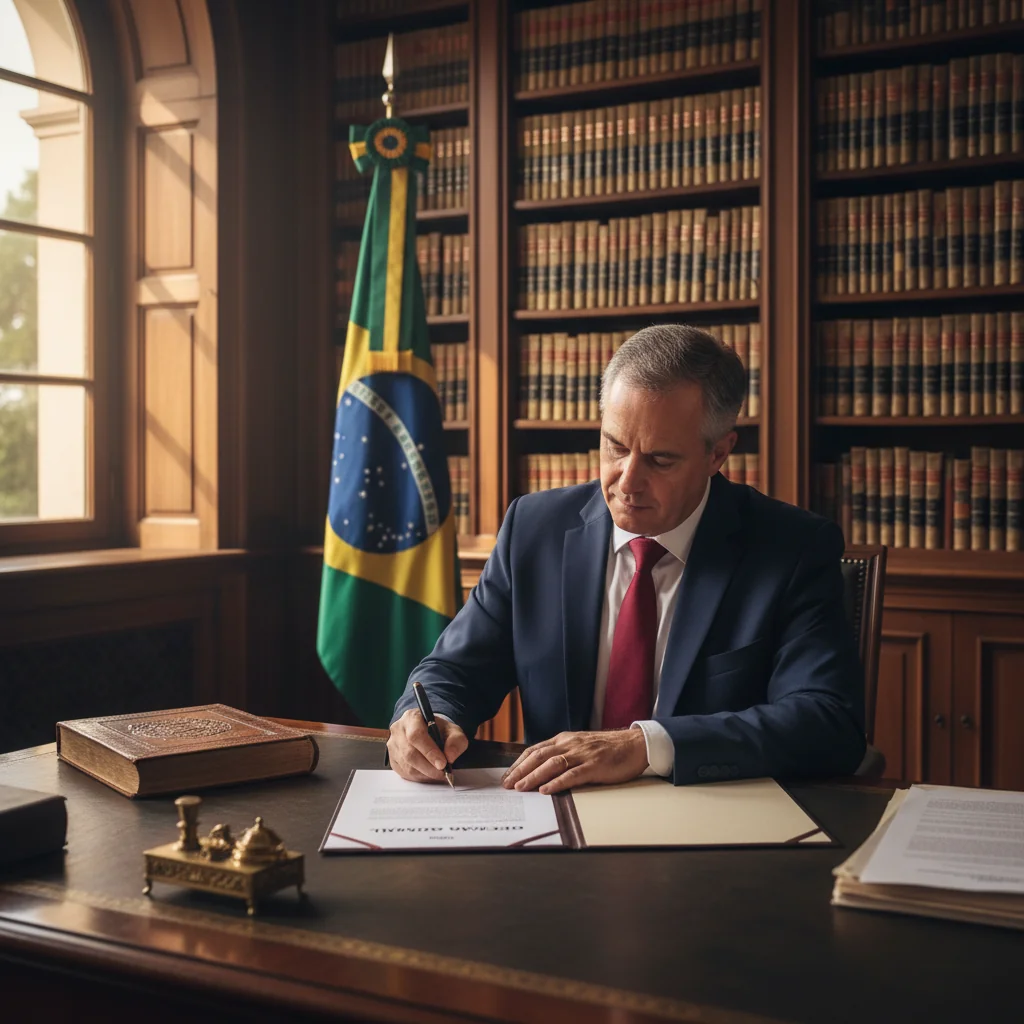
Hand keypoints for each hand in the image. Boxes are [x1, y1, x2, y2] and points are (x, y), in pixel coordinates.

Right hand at [387, 708, 468, 783]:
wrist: (429, 732)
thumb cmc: (439, 731)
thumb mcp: (453, 731)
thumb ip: (456, 741)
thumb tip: (450, 756)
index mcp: (412, 717)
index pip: (416, 735)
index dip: (429, 751)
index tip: (443, 763)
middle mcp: (398, 730)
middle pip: (410, 753)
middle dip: (429, 767)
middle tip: (443, 773)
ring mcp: (393, 745)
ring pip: (407, 766)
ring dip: (425, 774)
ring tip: (439, 774)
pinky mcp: (393, 759)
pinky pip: (405, 773)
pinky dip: (420, 777)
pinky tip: (429, 774)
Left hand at [501, 728, 648, 794]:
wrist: (634, 744)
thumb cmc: (607, 749)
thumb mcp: (580, 746)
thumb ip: (563, 754)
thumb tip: (541, 770)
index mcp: (565, 739)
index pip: (535, 750)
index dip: (519, 763)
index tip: (507, 776)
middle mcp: (570, 744)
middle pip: (539, 756)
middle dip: (521, 770)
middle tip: (507, 784)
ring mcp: (583, 754)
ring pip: (552, 764)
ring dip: (534, 776)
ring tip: (521, 787)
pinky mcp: (595, 765)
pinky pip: (573, 774)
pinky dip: (558, 782)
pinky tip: (547, 789)